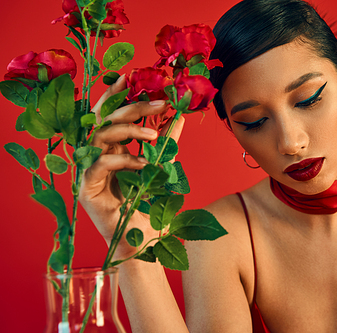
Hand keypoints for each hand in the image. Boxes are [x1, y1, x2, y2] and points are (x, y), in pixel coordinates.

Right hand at [79, 75, 184, 256]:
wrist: (141, 244)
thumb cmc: (149, 208)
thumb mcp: (160, 167)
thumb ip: (166, 143)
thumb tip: (179, 116)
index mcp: (108, 149)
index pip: (107, 115)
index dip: (115, 95)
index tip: (130, 77)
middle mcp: (95, 156)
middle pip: (104, 120)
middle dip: (131, 107)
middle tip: (158, 102)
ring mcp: (88, 172)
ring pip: (99, 137)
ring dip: (129, 130)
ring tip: (154, 135)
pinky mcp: (86, 189)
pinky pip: (100, 165)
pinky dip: (124, 160)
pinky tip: (145, 164)